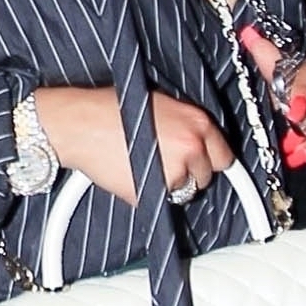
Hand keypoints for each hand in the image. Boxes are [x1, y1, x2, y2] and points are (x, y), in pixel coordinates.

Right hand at [33, 86, 233, 205]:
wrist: (81, 124)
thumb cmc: (112, 109)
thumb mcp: (161, 103)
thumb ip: (185, 124)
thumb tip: (197, 141)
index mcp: (197, 123)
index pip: (224, 156)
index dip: (208, 160)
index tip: (201, 163)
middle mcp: (191, 147)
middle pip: (205, 177)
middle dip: (188, 173)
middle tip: (163, 161)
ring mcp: (174, 172)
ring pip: (184, 192)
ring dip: (169, 185)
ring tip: (144, 165)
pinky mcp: (153, 193)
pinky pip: (159, 202)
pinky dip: (148, 194)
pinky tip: (132, 174)